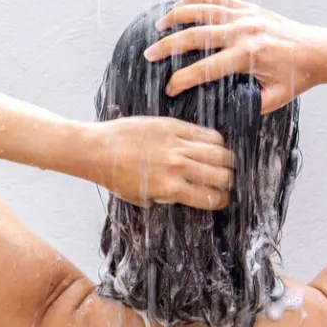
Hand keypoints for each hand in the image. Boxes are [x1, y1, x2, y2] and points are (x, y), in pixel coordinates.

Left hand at [83, 116, 233, 209]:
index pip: (210, 198)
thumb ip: (167, 197)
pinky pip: (204, 132)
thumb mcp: (142, 197)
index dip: (221, 200)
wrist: (97, 150)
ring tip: (225, 162)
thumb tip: (188, 195)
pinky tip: (214, 144)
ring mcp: (176, 144)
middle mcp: (177, 167)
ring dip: (226, 160)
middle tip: (227, 180)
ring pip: (219, 151)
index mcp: (170, 188)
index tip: (223, 198)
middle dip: (228, 180)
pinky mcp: (173, 126)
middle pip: (221, 174)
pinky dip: (215, 140)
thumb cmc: (116, 177)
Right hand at [143, 0, 326, 113]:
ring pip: (202, 10)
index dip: (184, 79)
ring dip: (177, 16)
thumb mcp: (275, 99)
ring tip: (158, 27)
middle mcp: (244, 32)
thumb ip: (250, 106)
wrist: (318, 49)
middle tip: (149, 54)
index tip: (169, 88)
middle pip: (196, 36)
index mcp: (249, 56)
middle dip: (169, 46)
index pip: (207, 68)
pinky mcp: (248, 7)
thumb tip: (224, 113)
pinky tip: (180, 5)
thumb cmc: (297, 76)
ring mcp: (245, 16)